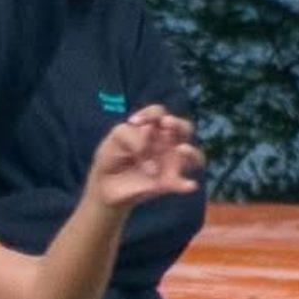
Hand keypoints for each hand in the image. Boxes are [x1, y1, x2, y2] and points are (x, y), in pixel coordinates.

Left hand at [88, 105, 203, 210]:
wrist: (104, 185)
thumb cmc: (113, 156)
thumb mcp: (116, 139)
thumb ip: (131, 137)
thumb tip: (149, 154)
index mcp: (153, 127)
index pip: (159, 112)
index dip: (151, 113)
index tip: (133, 122)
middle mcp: (167, 141)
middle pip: (184, 128)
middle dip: (178, 124)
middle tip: (166, 124)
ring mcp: (171, 162)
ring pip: (193, 154)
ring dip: (191, 152)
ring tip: (181, 150)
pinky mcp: (168, 182)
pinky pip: (183, 183)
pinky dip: (187, 184)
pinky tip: (189, 185)